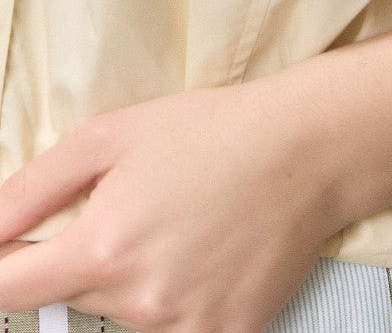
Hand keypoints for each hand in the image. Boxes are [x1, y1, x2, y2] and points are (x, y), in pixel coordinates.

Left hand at [0, 73, 343, 332]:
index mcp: (102, 249)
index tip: (19, 252)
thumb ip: (33, 190)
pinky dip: (183, 295)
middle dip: (89, 256)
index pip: (10, 292)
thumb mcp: (111, 134)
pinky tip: (211, 250)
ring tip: (183, 221)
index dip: (2, 268)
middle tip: (138, 205)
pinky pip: (178, 328)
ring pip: (126, 313)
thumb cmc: (212, 130)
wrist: (308, 148)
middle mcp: (139, 301)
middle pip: (74, 297)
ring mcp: (186, 326)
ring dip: (136, 278)